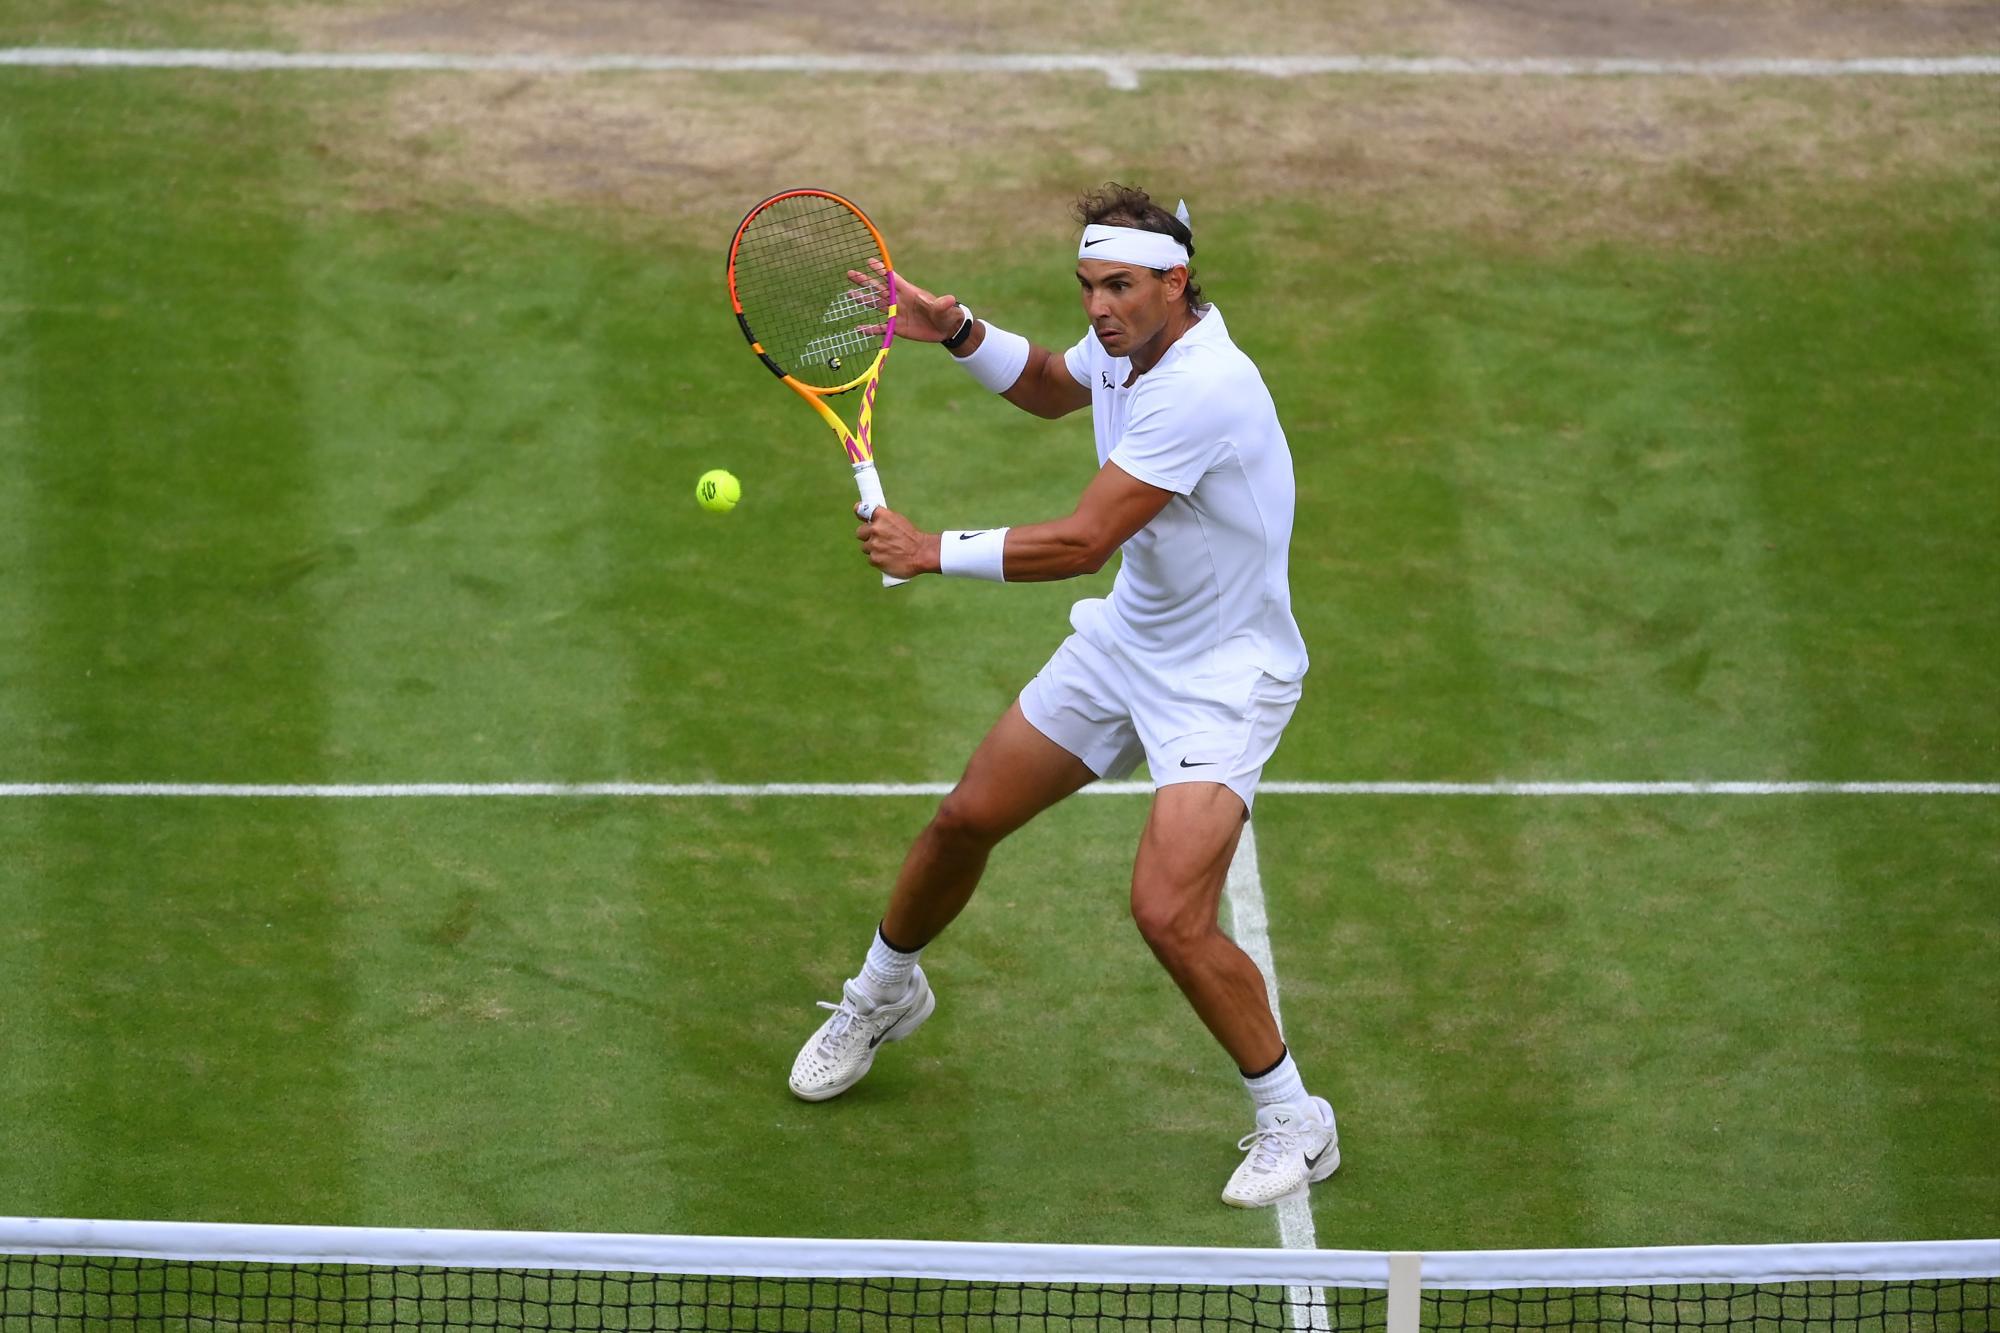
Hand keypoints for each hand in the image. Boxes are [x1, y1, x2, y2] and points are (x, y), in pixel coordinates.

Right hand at [846, 259, 963, 342]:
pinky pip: (881, 327)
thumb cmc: (945, 314)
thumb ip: (942, 305)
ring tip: (849, 294)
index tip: (869, 261)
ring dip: (863, 300)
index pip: (892, 279)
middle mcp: (899, 300)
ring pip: (876, 304)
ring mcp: (897, 313)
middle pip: (878, 289)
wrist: (945, 329)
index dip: (881, 270)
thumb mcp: (944, 309)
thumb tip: (950, 300)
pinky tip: (858, 329)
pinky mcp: (897, 327)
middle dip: (865, 281)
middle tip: (850, 273)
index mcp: (909, 292)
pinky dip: (870, 329)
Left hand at [855, 504, 937, 578]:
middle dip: (867, 536)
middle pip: (860, 533)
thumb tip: (869, 519)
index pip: (861, 510)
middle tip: (880, 540)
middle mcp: (875, 528)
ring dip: (873, 549)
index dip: (860, 512)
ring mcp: (874, 544)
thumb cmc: (912, 538)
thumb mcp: (898, 520)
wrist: (922, 553)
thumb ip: (883, 519)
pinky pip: (870, 559)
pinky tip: (888, 559)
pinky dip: (878, 560)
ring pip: (865, 547)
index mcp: (882, 516)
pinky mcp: (874, 559)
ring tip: (888, 551)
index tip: (859, 513)